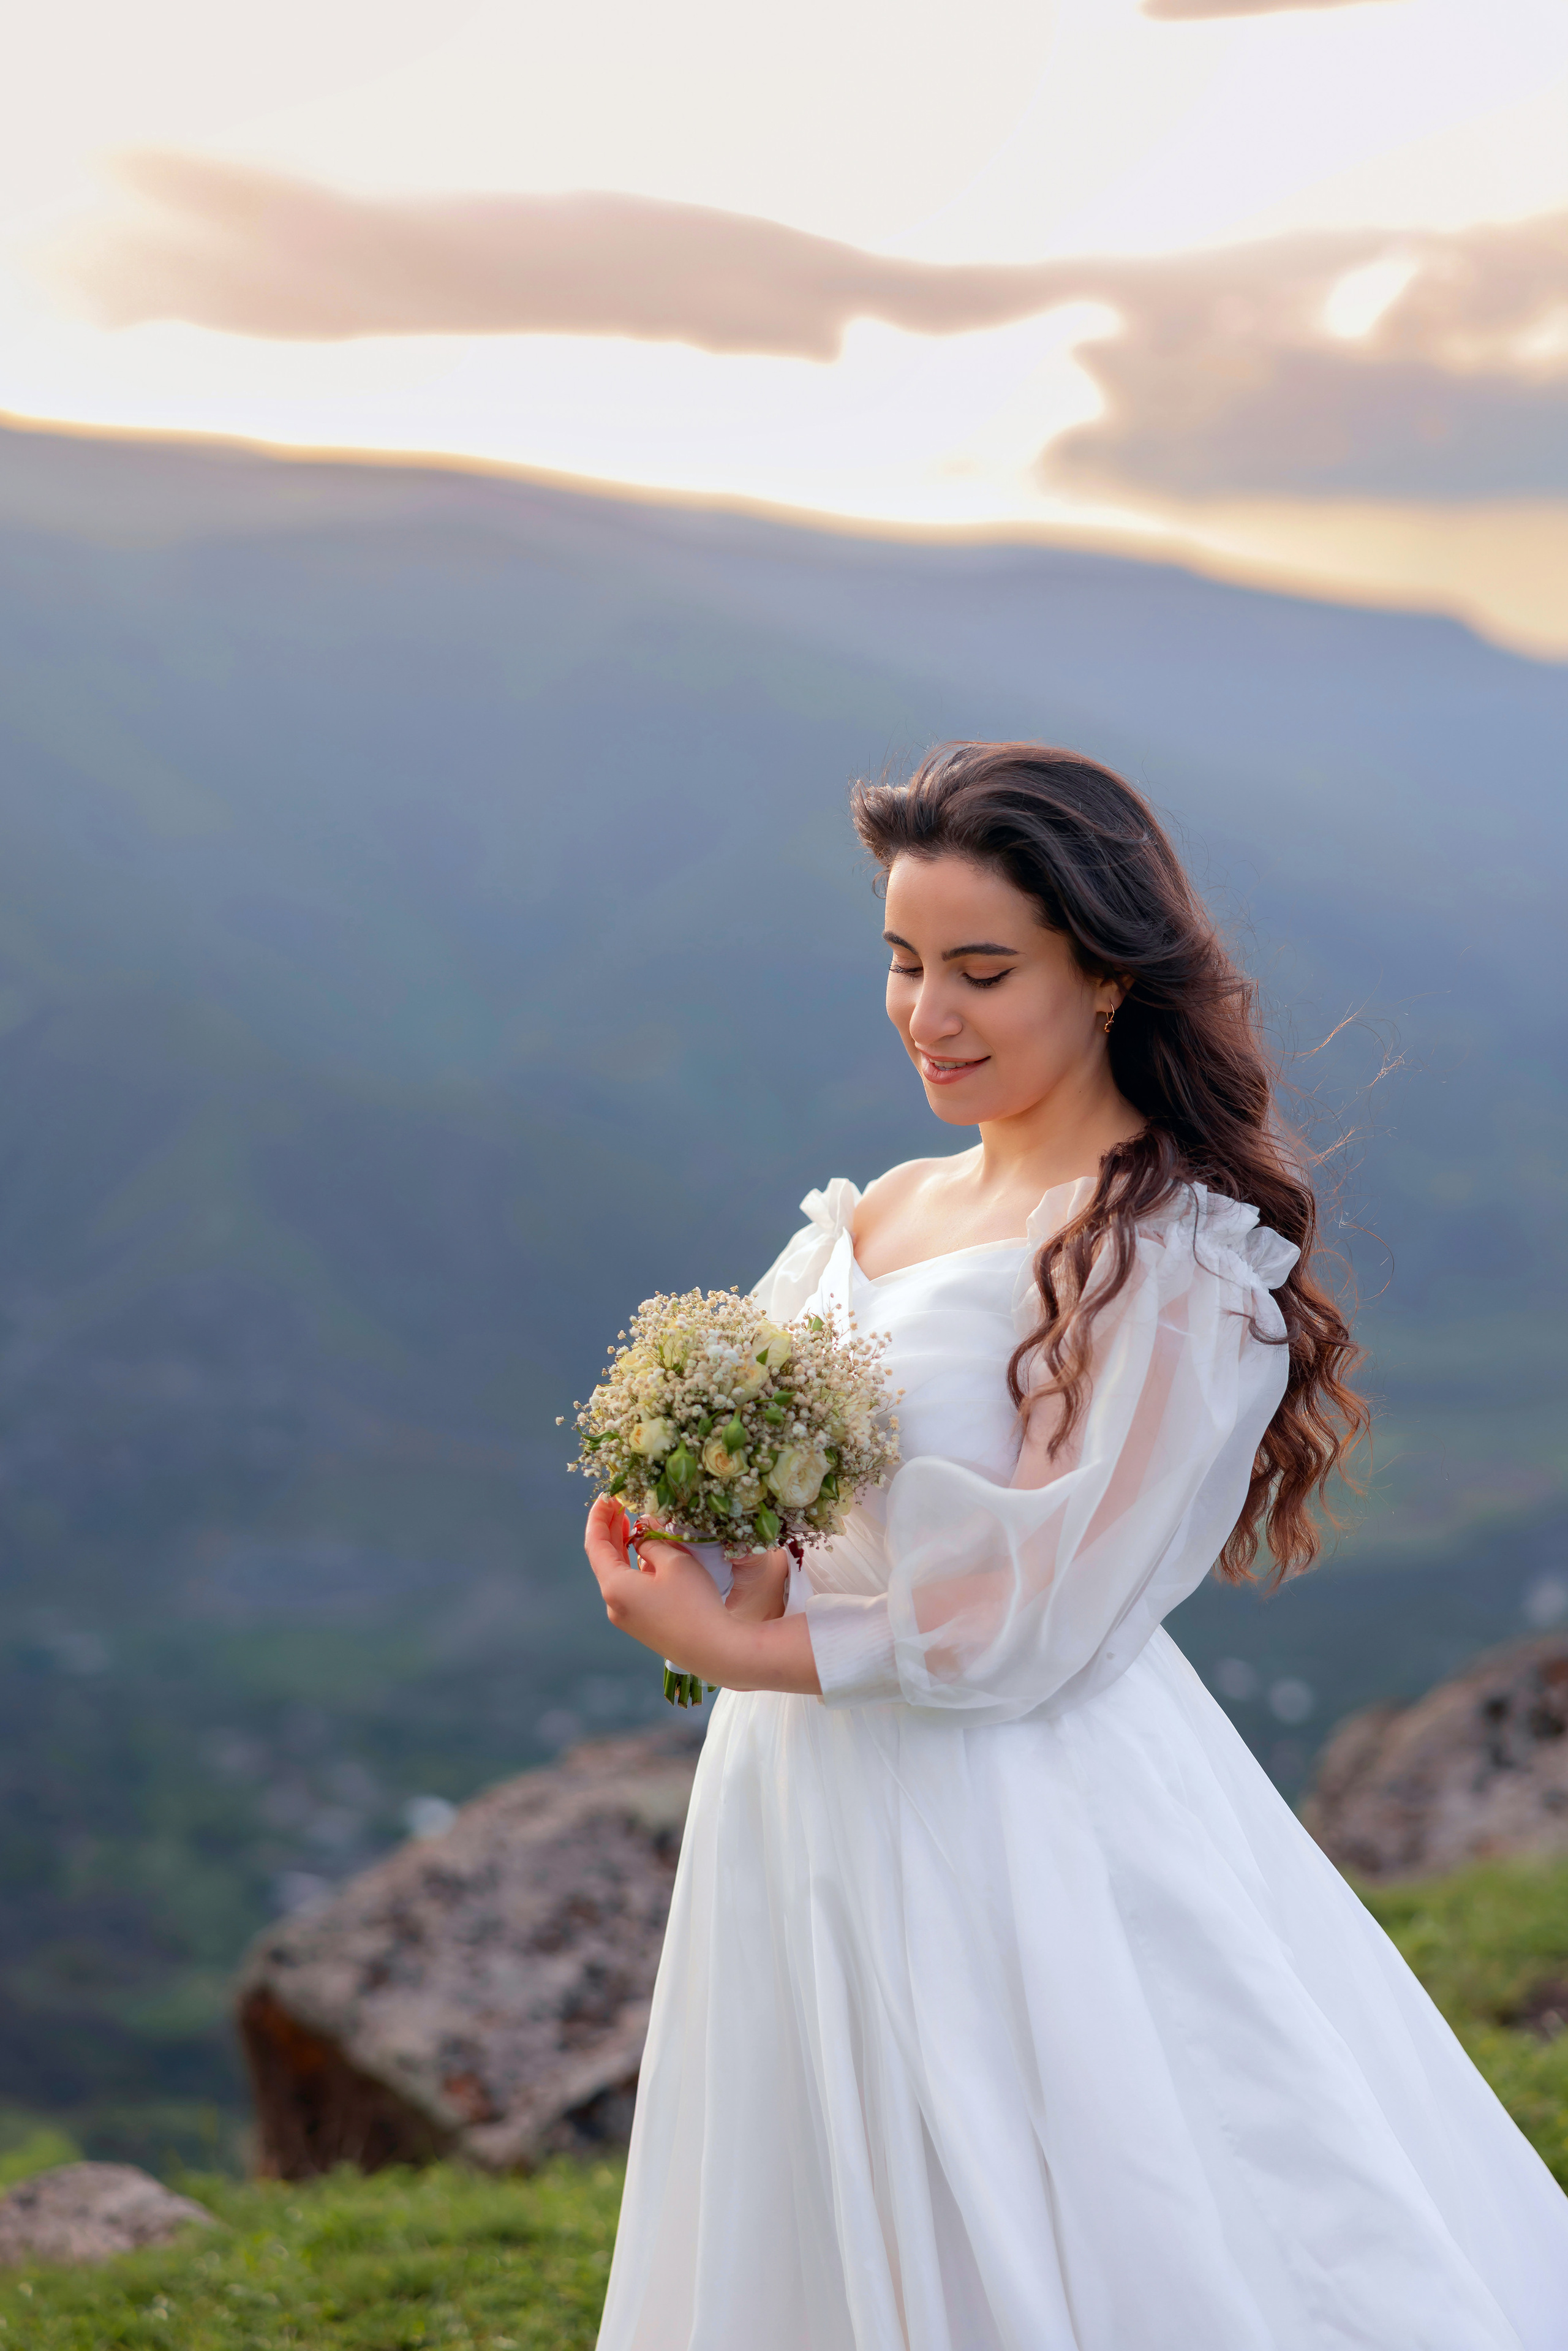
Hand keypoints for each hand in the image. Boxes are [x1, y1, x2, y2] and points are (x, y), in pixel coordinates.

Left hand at [581, 1499, 820, 1695]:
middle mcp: (613, 1603)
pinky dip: (634, 1566)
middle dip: (610, 1530)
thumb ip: (654, 1543)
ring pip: (618, 1574)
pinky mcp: (641, 1625)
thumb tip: (643, 1538)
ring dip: (623, 1548)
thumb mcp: (675, 1562)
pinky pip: (630, 1589)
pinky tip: (648, 1555)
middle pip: (604, 1559)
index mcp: (614, 1585)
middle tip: (620, 1504)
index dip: (598, 1517)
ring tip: (632, 1523)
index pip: (595, 1544)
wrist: (713, 1650)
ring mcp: (626, 1617)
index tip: (607, 1496)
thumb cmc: (693, 1602)